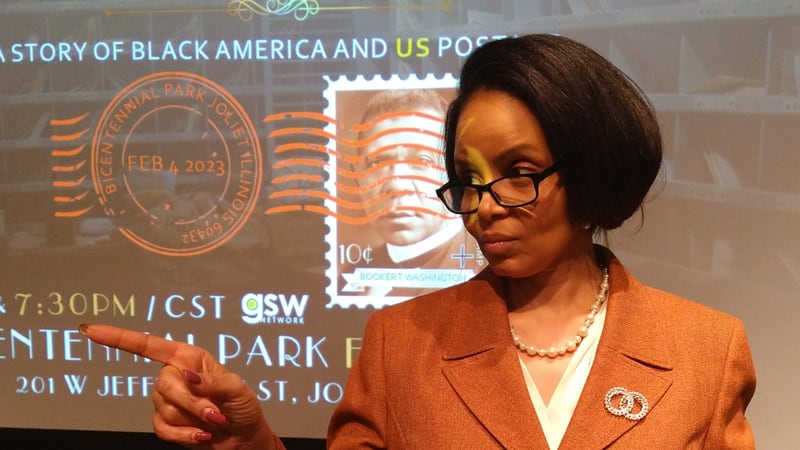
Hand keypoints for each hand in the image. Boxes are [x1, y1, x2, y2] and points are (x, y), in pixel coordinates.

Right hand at [79, 324, 278, 449]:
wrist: (243, 440)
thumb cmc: (243, 408)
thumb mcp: (236, 389)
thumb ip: (211, 382)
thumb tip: (187, 376)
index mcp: (189, 358)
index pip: (150, 345)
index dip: (119, 338)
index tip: (92, 330)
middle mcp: (175, 375)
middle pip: (164, 384)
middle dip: (192, 402)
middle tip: (215, 414)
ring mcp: (168, 401)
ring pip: (165, 408)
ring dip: (192, 419)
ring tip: (214, 422)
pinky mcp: (166, 423)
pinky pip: (162, 428)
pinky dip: (183, 435)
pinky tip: (201, 435)